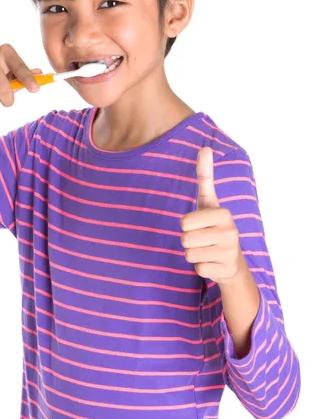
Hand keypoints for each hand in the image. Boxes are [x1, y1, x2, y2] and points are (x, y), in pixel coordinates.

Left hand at [180, 147, 243, 283]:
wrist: (233, 261)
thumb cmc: (214, 226)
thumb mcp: (208, 202)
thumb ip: (205, 176)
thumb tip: (205, 147)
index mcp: (224, 213)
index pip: (184, 222)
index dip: (187, 224)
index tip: (201, 224)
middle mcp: (231, 232)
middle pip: (185, 239)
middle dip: (189, 241)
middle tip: (204, 240)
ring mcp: (230, 253)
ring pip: (189, 254)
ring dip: (194, 254)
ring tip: (208, 250)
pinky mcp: (226, 271)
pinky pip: (197, 269)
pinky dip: (201, 268)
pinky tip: (213, 263)